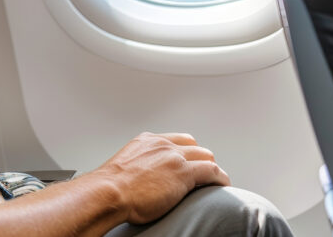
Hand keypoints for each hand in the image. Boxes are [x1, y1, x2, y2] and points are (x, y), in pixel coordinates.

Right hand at [93, 132, 229, 224]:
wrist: (109, 192)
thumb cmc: (110, 188)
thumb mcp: (123, 168)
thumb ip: (136, 168)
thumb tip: (139, 181)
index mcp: (146, 141)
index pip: (175, 140)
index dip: (185, 152)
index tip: (188, 162)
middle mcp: (162, 144)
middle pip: (193, 146)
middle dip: (200, 159)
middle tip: (203, 175)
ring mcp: (174, 157)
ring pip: (206, 156)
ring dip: (211, 168)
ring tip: (215, 182)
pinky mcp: (184, 173)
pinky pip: (212, 171)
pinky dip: (220, 179)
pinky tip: (223, 186)